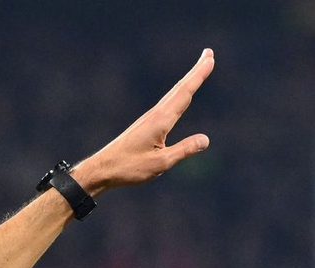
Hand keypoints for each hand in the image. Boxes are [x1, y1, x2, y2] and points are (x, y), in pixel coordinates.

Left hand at [72, 49, 212, 194]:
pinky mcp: (147, 124)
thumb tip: (205, 140)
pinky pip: (168, 104)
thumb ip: (184, 150)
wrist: (104, 168)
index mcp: (160, 120)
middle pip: (180, 88)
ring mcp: (150, 118)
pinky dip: (179, 94)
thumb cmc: (130, 168)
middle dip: (196, 71)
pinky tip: (180, 95)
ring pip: (174, 94)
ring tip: (200, 68)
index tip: (210, 59)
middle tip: (209, 53)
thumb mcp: (161, 163)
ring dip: (188, 80)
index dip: (198, 76)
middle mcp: (156, 114)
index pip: (185, 94)